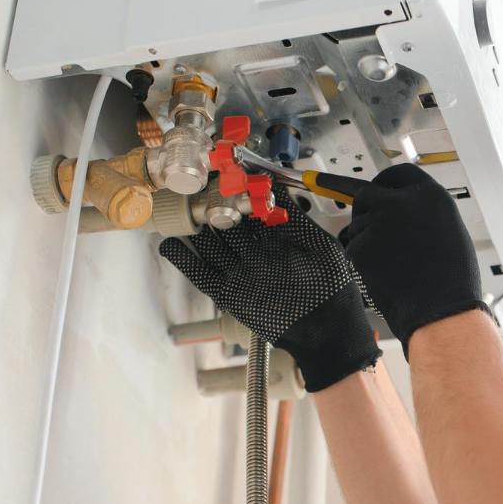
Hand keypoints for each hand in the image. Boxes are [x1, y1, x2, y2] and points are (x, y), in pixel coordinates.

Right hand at [159, 183, 382, 392]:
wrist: (327, 329)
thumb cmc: (332, 287)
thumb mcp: (319, 245)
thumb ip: (296, 218)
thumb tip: (277, 186)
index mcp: (276, 237)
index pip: (250, 208)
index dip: (237, 192)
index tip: (226, 174)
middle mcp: (255, 251)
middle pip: (225, 222)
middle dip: (212, 206)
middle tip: (198, 188)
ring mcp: (241, 271)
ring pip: (210, 245)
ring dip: (195, 228)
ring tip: (179, 209)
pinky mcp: (230, 293)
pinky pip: (202, 275)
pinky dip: (185, 260)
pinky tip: (170, 245)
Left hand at [342, 163, 491, 361]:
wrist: (441, 311)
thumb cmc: (451, 281)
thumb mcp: (448, 231)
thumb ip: (422, 214)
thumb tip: (400, 209)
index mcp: (430, 195)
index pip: (399, 175)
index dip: (387, 183)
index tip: (379, 188)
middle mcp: (402, 202)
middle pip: (368, 193)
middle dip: (367, 207)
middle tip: (372, 224)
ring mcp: (379, 222)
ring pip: (358, 223)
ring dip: (367, 238)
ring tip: (393, 262)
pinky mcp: (362, 246)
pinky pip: (353, 247)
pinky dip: (363, 259)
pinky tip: (384, 273)